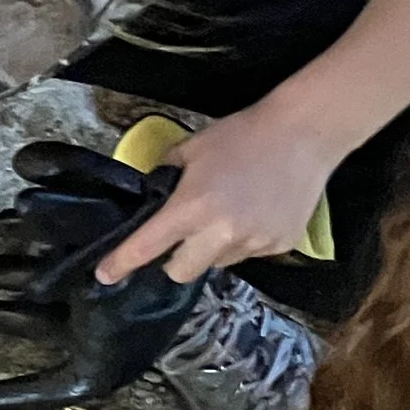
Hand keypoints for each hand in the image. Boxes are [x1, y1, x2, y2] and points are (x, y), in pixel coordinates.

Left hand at [96, 100, 341, 286]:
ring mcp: (255, 242)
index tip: (104, 275)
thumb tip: (151, 197)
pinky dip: (244, 241)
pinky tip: (256, 211)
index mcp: (192, 207)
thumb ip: (163, 176)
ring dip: (212, 249)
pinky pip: (249, 255)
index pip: (147, 246)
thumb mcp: (190, 148)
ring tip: (230, 213)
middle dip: (175, 258)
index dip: (121, 263)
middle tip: (183, 234)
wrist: (304, 134)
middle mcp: (222, 233)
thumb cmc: (241, 135)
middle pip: (180, 272)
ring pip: (216, 264)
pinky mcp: (281, 245)